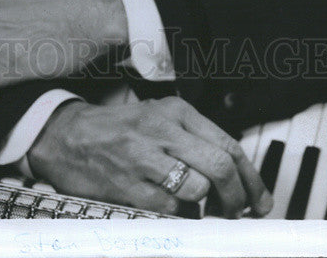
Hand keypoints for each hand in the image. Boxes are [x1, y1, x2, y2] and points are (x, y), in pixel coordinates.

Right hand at [27, 97, 272, 217]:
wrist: (68, 136)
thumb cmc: (120, 130)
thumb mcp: (160, 119)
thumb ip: (195, 140)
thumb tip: (236, 175)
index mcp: (177, 110)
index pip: (228, 144)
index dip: (251, 177)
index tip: (259, 199)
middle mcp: (163, 129)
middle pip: (220, 166)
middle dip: (237, 195)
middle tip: (238, 210)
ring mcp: (145, 157)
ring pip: (198, 188)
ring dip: (206, 207)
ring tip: (203, 209)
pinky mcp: (129, 184)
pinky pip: (170, 208)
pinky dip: (179, 215)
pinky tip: (173, 210)